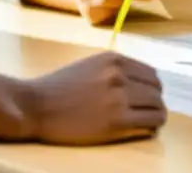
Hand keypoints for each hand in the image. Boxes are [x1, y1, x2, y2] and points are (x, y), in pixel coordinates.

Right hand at [24, 51, 166, 144]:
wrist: (34, 105)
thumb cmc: (58, 88)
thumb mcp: (90, 66)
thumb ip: (114, 70)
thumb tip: (139, 82)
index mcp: (114, 60)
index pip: (150, 73)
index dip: (152, 88)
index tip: (148, 97)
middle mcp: (119, 75)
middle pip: (156, 89)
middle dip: (155, 101)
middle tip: (149, 112)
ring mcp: (118, 98)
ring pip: (156, 106)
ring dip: (157, 115)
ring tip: (150, 123)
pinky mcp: (116, 121)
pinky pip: (148, 123)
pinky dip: (151, 128)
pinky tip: (145, 130)